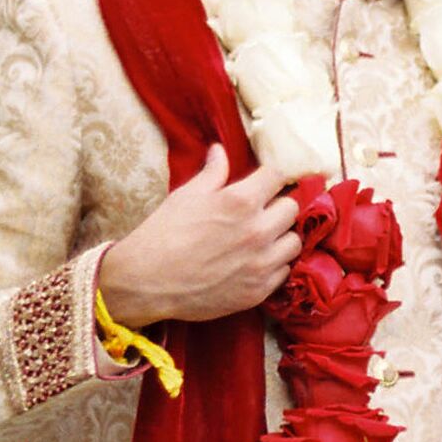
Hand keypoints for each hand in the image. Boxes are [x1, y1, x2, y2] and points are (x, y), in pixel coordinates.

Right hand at [99, 146, 302, 326]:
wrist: (148, 282)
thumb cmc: (163, 234)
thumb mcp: (186, 196)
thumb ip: (212, 174)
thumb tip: (220, 151)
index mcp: (241, 201)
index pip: (277, 176)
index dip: (269, 177)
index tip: (263, 183)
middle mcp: (258, 230)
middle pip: (291, 208)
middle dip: (277, 205)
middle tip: (261, 212)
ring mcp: (262, 263)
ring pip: (294, 242)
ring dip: (281, 237)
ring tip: (262, 239)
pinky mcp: (259, 290)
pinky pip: (284, 272)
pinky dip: (274, 265)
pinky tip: (255, 262)